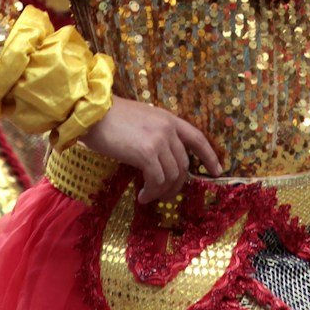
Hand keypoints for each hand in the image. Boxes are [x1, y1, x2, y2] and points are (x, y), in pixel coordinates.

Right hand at [80, 98, 220, 203]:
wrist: (92, 112)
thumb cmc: (110, 117)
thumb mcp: (141, 120)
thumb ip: (156, 134)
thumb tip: (160, 158)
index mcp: (168, 119)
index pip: (197, 138)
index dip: (209, 155)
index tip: (218, 170)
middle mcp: (168, 129)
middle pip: (183, 164)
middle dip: (177, 184)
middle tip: (165, 195)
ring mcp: (159, 140)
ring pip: (171, 175)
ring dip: (162, 191)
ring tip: (149, 197)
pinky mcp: (146, 153)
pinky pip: (157, 180)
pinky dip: (151, 192)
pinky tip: (142, 196)